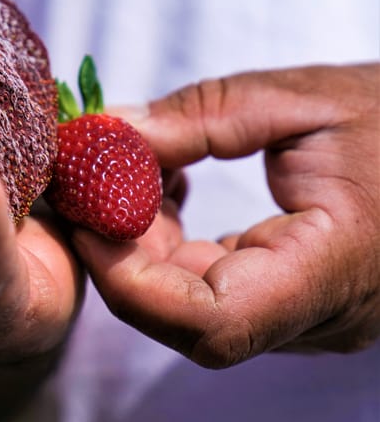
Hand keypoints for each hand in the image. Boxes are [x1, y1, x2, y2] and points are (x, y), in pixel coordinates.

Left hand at [79, 64, 379, 367]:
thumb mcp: (298, 100)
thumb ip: (198, 118)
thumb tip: (105, 133)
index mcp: (333, 270)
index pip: (211, 322)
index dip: (130, 281)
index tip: (87, 219)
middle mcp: (318, 317)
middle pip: (185, 319)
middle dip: (122, 254)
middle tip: (89, 186)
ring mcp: (306, 317)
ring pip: (189, 307)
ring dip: (142, 245)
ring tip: (128, 173)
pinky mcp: (292, 302)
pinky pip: (210, 288)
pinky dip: (170, 244)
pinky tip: (163, 189)